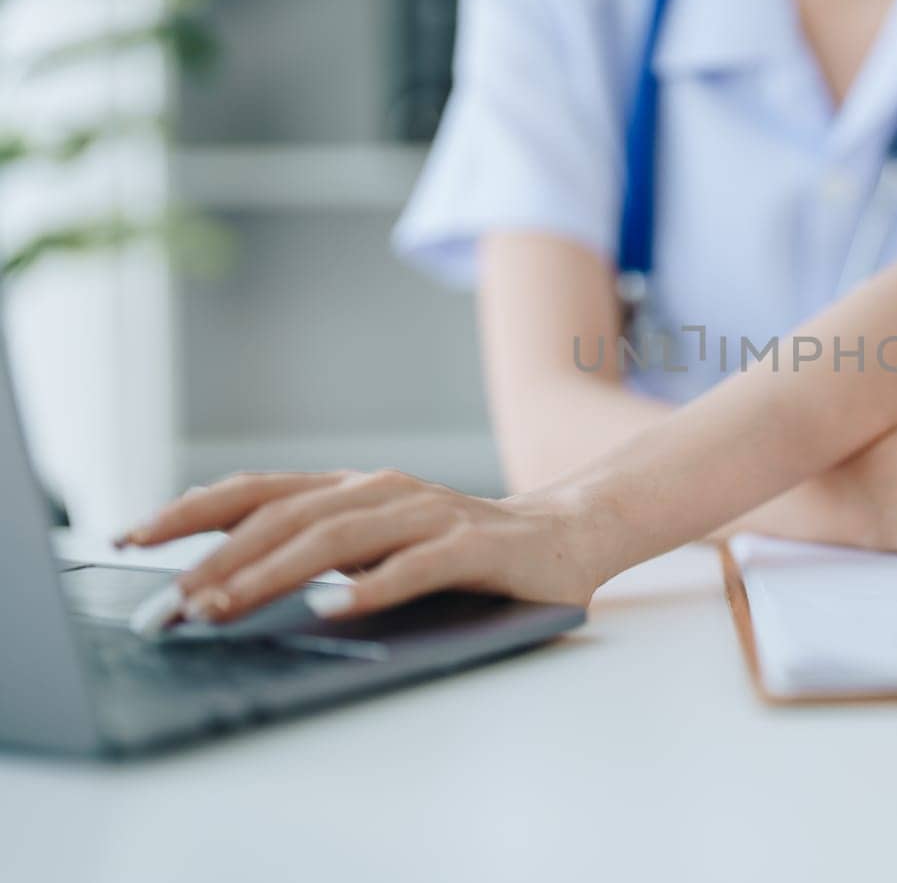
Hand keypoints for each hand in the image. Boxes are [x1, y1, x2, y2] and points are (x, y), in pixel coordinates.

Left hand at [117, 470, 600, 626]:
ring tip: (224, 606)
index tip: (129, 538)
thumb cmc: (463, 547)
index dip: (192, 510)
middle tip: (171, 603)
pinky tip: (332, 609)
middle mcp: (384, 489)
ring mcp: (429, 513)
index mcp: (354, 487)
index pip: (258, 491)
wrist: (567, 533)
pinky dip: (369, 587)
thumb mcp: (381, 540)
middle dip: (218, 559)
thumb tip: (224, 567)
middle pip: (286, 516)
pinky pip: (412, 567)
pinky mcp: (472, 545)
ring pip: (336, 538)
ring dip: (272, 573)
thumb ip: (320, 543)